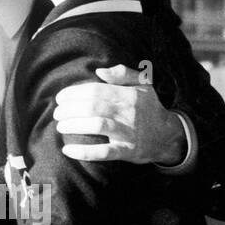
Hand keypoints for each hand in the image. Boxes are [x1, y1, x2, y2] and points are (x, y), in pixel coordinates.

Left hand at [54, 65, 186, 165]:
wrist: (166, 136)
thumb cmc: (149, 108)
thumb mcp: (143, 84)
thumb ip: (123, 73)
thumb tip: (99, 71)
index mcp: (129, 95)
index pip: (96, 90)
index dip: (74, 93)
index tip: (61, 97)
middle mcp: (128, 112)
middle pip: (92, 107)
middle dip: (69, 109)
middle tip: (57, 113)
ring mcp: (127, 133)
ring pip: (96, 126)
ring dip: (74, 125)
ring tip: (60, 126)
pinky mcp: (126, 151)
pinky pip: (103, 152)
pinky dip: (84, 152)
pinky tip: (68, 149)